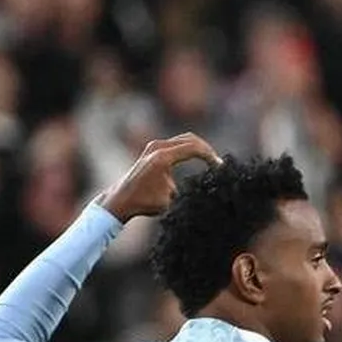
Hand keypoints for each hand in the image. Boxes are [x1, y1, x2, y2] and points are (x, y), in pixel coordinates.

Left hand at [99, 132, 222, 222]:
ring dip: (198, 148)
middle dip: (207, 150)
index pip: (194, 148)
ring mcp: (153, 146)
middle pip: (191, 139)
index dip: (210, 156)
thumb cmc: (145, 202)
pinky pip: (176, 143)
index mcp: (163, 157)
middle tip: (218, 163)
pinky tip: (197, 159)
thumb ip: (188, 189)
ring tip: (210, 161)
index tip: (220, 167)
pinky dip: (189, 148)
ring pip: (184, 139)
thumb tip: (204, 186)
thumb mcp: (172, 199)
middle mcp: (157, 147)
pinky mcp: (152, 149)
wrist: (121, 199)